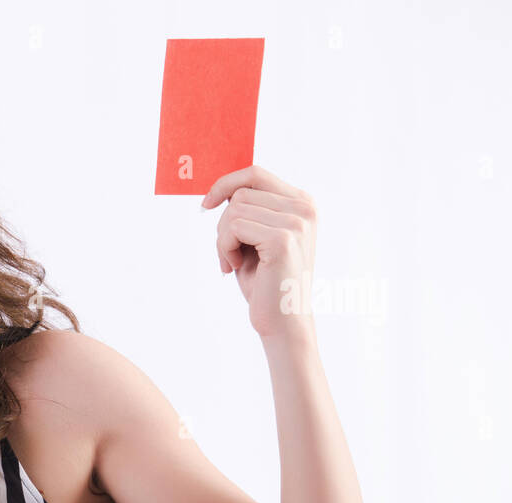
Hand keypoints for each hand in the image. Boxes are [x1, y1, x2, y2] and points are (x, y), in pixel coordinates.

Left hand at [202, 165, 317, 339]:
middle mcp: (304, 208)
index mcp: (302, 203)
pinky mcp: (283, 239)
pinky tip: (234, 267)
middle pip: (240, 193)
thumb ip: (248, 211)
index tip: (206, 204)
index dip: (225, 184)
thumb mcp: (255, 238)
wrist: (282, 320)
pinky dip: (224, 248)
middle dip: (223, 224)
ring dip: (222, 239)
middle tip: (228, 253)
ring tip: (232, 262)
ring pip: (234, 210)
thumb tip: (221, 187)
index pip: (255, 173)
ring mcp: (297, 222)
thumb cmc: (264, 281)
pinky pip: (233, 228)